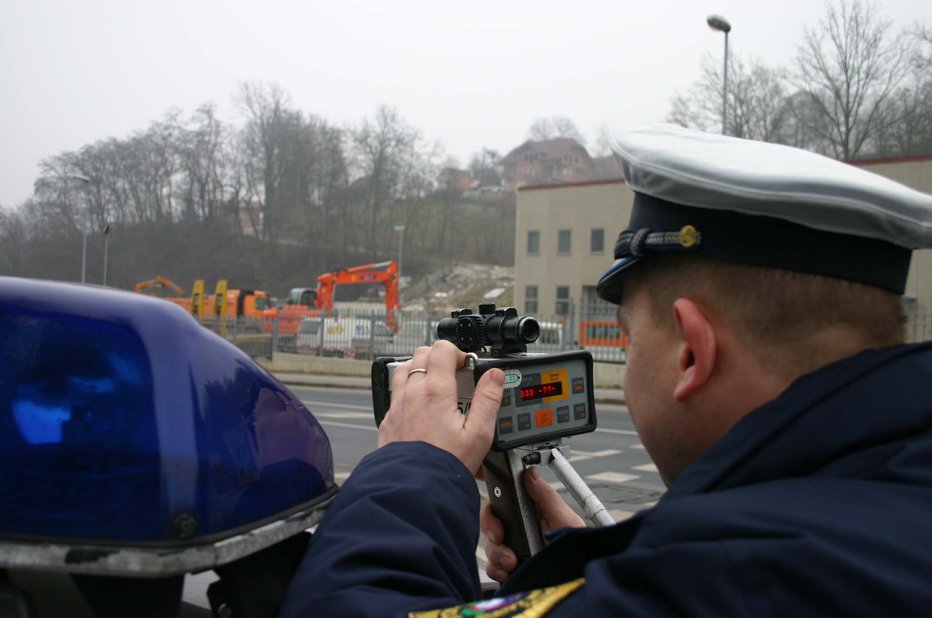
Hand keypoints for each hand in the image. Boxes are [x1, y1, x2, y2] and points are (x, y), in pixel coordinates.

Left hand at [377, 340, 503, 474]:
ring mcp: (397, 406)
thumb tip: (495, 376)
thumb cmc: (446, 465)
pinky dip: (407, 391)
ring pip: (403, 370)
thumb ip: (488, 400)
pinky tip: (420, 408)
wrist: (414, 490)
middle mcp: (412, 393)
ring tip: (435, 385)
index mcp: (435, 391)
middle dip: (439, 358)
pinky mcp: (388, 421)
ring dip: (419, 370)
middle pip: (421, 354)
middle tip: (454, 374)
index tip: (467, 367)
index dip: (458, 353)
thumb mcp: (478, 434)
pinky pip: (395, 394)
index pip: (442, 350)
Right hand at [481, 467, 585, 581]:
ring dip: (496, 557)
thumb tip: (530, 473)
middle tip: (506, 549)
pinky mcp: (511, 568)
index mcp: (528, 512)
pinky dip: (497, 570)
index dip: (492, 514)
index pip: (499, 504)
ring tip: (512, 564)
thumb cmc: (577, 546)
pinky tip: (509, 572)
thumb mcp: (565, 518)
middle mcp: (518, 529)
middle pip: (489, 527)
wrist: (579, 577)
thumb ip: (546, 496)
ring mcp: (513, 549)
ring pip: (489, 548)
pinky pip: (492, 568)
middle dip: (493, 540)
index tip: (499, 528)